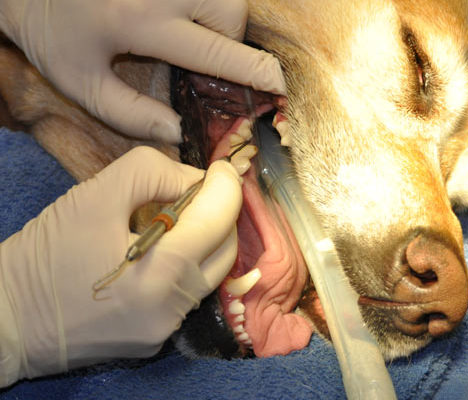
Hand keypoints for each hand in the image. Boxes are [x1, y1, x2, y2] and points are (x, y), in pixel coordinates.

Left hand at [0, 0, 285, 142]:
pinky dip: (208, 4)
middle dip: (230, 39)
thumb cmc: (53, 35)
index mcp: (140, 23)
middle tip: (203, 54)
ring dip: (221, 18)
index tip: (280, 85)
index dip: (254, 71)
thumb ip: (131, 115)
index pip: (215, 51)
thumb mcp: (82, 84)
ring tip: (191, 34)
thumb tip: (178, 131)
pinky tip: (185, 16)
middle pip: (230, 12)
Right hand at [0, 147, 245, 385]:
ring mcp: (165, 329)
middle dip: (220, 213)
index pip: (220, 219)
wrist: (7, 320)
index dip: (227, 186)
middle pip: (225, 248)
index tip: (222, 168)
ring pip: (210, 273)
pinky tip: (157, 251)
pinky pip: (187, 294)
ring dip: (204, 239)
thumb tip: (194, 180)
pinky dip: (185, 265)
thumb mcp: (94, 195)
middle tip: (197, 190)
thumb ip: (151, 173)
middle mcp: (173, 308)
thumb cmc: (45, 254)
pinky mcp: (154, 340)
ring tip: (172, 218)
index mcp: (162, 272)